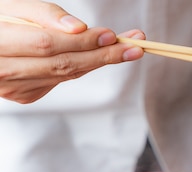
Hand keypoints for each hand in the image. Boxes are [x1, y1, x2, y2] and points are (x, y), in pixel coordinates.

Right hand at [0, 0, 144, 103]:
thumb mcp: (10, 5)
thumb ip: (42, 13)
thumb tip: (78, 28)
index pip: (48, 45)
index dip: (81, 41)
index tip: (111, 34)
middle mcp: (5, 73)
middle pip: (62, 65)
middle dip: (101, 56)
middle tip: (134, 47)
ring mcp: (16, 89)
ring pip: (64, 75)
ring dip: (97, 62)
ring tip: (125, 50)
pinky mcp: (25, 96)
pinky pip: (57, 80)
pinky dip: (77, 67)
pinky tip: (93, 56)